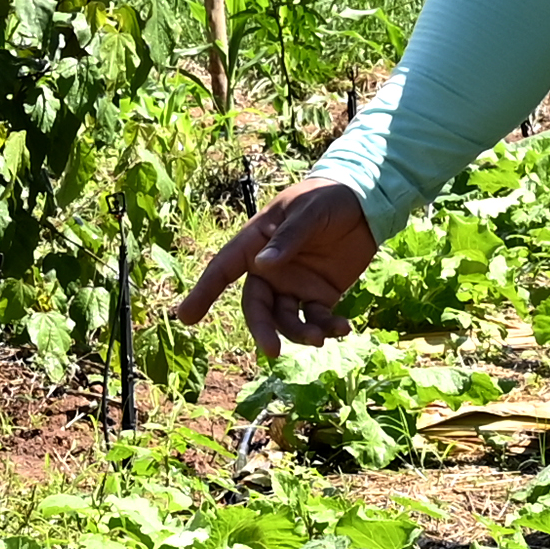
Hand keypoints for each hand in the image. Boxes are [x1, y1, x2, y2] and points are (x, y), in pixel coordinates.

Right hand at [177, 182, 377, 353]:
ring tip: (320, 337)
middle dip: (262, 330)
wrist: (364, 202)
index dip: (204, 292)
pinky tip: (343, 328)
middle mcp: (269, 271)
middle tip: (272, 351)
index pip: (223, 269)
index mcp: (255, 244)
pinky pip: (317, 319)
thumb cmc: (326, 198)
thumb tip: (262, 265)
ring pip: (286, 320)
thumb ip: (287, 239)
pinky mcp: (320, 295)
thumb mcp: (307, 212)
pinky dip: (327, 328)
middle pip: (257, 307)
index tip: (186, 317)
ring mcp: (294, 286)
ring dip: (299, 333)